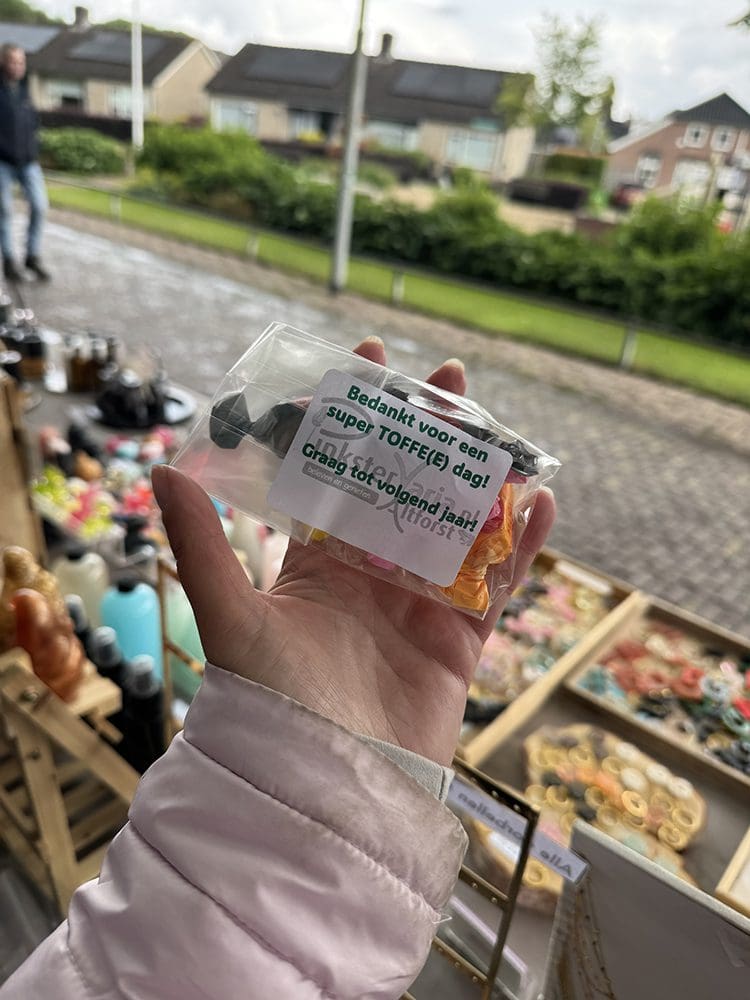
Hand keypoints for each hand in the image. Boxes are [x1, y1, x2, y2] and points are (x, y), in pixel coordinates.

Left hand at [152, 340, 554, 764]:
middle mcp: (371, 576)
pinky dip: (523, 547)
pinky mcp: (460, 641)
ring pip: (458, 528)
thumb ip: (204, 544)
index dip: (354, 422)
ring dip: (483, 478)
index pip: (339, 477)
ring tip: (502, 428)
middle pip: (407, 490)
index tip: (368, 365)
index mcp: (318, 564)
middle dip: (429, 434)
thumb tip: (163, 469)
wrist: (326, 787)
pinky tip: (543, 501)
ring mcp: (420, 606)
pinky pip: (497, 585)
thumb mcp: (230, 616)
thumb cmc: (270, 705)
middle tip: (450, 380)